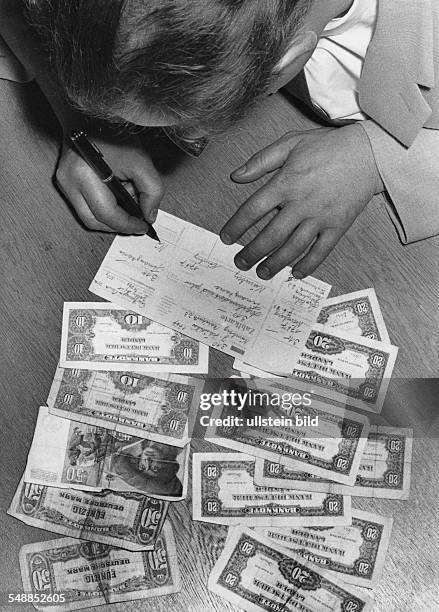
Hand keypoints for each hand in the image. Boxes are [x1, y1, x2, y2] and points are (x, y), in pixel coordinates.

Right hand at [56, 133, 163, 232]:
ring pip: (88, 216)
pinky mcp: (65, 181)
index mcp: (84, 175)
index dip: (127, 225)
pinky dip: (103, 206)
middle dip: (118, 225)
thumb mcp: (142, 162)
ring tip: (128, 198)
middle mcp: (69, 182)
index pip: (107, 214)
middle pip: (94, 221)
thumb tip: (149, 216)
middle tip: (137, 221)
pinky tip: (117, 192)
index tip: (143, 227)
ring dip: (111, 216)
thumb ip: (151, 192)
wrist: (91, 111)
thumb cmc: (114, 132)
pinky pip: (84, 204)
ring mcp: (64, 182)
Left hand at [221, 124, 383, 278]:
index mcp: (286, 183)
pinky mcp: (338, 226)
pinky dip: (309, 265)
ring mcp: (320, 217)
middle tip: (241, 263)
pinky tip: (296, 273)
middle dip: (252, 252)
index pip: (253, 209)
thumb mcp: (291, 143)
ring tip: (262, 272)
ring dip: (275, 263)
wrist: (369, 153)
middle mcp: (301, 204)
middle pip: (271, 235)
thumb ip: (261, 160)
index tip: (226, 238)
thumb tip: (236, 175)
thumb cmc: (328, 146)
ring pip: (293, 247)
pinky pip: (321, 251)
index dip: (236, 226)